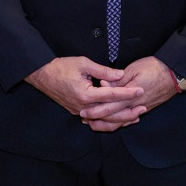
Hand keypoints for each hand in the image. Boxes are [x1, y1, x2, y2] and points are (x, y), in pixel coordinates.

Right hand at [26, 57, 143, 124]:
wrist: (42, 75)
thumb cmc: (61, 67)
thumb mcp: (84, 63)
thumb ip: (104, 71)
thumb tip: (121, 74)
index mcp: (85, 94)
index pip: (112, 95)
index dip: (127, 93)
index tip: (140, 90)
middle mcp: (83, 107)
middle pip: (110, 114)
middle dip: (128, 112)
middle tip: (143, 108)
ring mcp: (79, 112)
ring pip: (103, 121)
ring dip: (120, 120)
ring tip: (135, 117)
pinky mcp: (77, 112)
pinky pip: (96, 121)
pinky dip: (108, 121)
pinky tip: (118, 119)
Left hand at [78, 56, 181, 130]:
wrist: (174, 73)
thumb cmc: (154, 67)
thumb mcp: (133, 69)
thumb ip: (117, 80)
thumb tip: (104, 85)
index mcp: (130, 95)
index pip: (109, 106)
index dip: (95, 109)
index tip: (83, 110)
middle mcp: (135, 106)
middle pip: (113, 117)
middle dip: (97, 119)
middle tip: (84, 119)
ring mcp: (141, 109)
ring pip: (121, 122)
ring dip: (106, 124)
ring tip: (94, 123)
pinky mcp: (145, 109)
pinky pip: (129, 120)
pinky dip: (119, 123)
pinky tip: (112, 122)